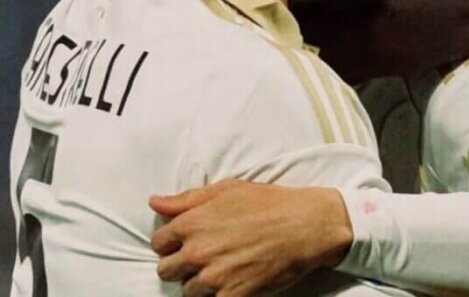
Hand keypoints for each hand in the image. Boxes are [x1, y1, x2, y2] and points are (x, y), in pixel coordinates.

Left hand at [149, 180, 352, 296]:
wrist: (306, 225)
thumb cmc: (269, 203)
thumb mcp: (228, 190)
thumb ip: (187, 199)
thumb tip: (155, 202)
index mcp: (192, 223)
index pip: (159, 243)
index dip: (171, 242)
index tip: (187, 242)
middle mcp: (197, 252)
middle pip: (166, 270)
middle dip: (181, 264)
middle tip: (205, 257)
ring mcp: (214, 277)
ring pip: (187, 290)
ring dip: (201, 282)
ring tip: (223, 268)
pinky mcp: (232, 296)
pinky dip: (220, 294)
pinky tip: (234, 281)